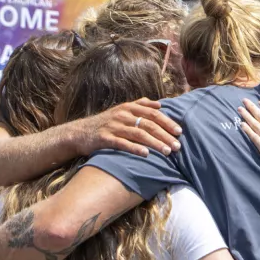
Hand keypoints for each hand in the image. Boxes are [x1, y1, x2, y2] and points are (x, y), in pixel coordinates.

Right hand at [66, 98, 182, 156]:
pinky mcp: (105, 138)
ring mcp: (114, 126)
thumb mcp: (122, 110)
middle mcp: (123, 115)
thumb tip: (160, 104)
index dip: (167, 122)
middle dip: (165, 135)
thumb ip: (140, 106)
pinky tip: (146, 155)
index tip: (179, 131)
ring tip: (167, 152)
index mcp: (129, 107)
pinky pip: (123, 143)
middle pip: (149, 124)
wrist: (79, 132)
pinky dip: (135, 149)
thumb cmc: (106, 123)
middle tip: (178, 146)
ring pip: (139, 134)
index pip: (153, 113)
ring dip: (155, 143)